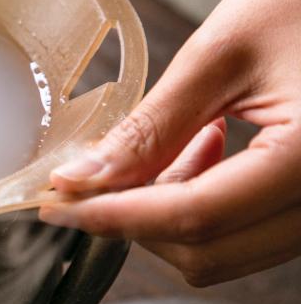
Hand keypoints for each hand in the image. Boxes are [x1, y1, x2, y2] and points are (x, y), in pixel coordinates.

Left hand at [39, 0, 300, 285]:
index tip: (56, 205)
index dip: (112, 216)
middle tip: (90, 178)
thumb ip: (152, 126)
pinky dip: (202, 205)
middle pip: (205, 249)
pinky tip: (200, 148)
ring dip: (165, 213)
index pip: (194, 217)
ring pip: (223, 248)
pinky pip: (246, 230)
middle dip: (133, 219)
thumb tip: (82, 178)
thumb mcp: (222, 54)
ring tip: (160, 148)